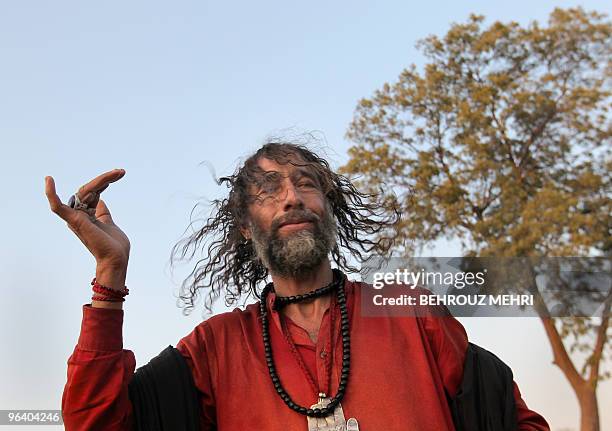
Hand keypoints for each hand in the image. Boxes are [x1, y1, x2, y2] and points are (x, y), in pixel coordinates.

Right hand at [45, 169, 129, 288]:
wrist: (116, 260)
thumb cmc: (114, 246)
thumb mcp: (108, 223)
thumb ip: (102, 213)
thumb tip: (100, 201)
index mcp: (87, 215)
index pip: (93, 192)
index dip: (104, 182)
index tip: (119, 174)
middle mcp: (79, 215)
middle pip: (89, 189)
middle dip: (105, 178)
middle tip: (121, 171)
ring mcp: (75, 218)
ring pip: (84, 191)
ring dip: (102, 180)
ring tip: (117, 173)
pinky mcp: (74, 221)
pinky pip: (57, 206)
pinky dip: (51, 194)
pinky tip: (48, 180)